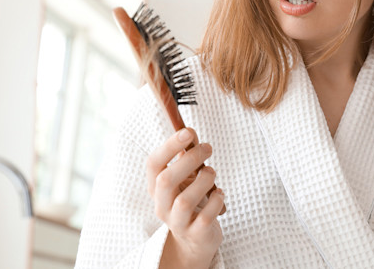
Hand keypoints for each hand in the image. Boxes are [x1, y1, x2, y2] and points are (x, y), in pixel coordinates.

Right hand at [146, 128, 224, 267]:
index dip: (169, 146)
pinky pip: (204, 217)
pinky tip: (220, 193)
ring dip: (203, 181)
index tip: (188, 132)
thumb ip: (186, 160)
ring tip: (212, 173)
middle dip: (189, 160)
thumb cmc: (192, 203)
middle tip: (208, 148)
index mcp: (156, 188)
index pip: (153, 164)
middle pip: (166, 180)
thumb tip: (190, 135)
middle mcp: (162, 206)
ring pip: (184, 201)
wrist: (196, 241)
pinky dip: (216, 201)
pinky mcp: (195, 234)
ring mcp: (177, 222)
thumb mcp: (186, 180)